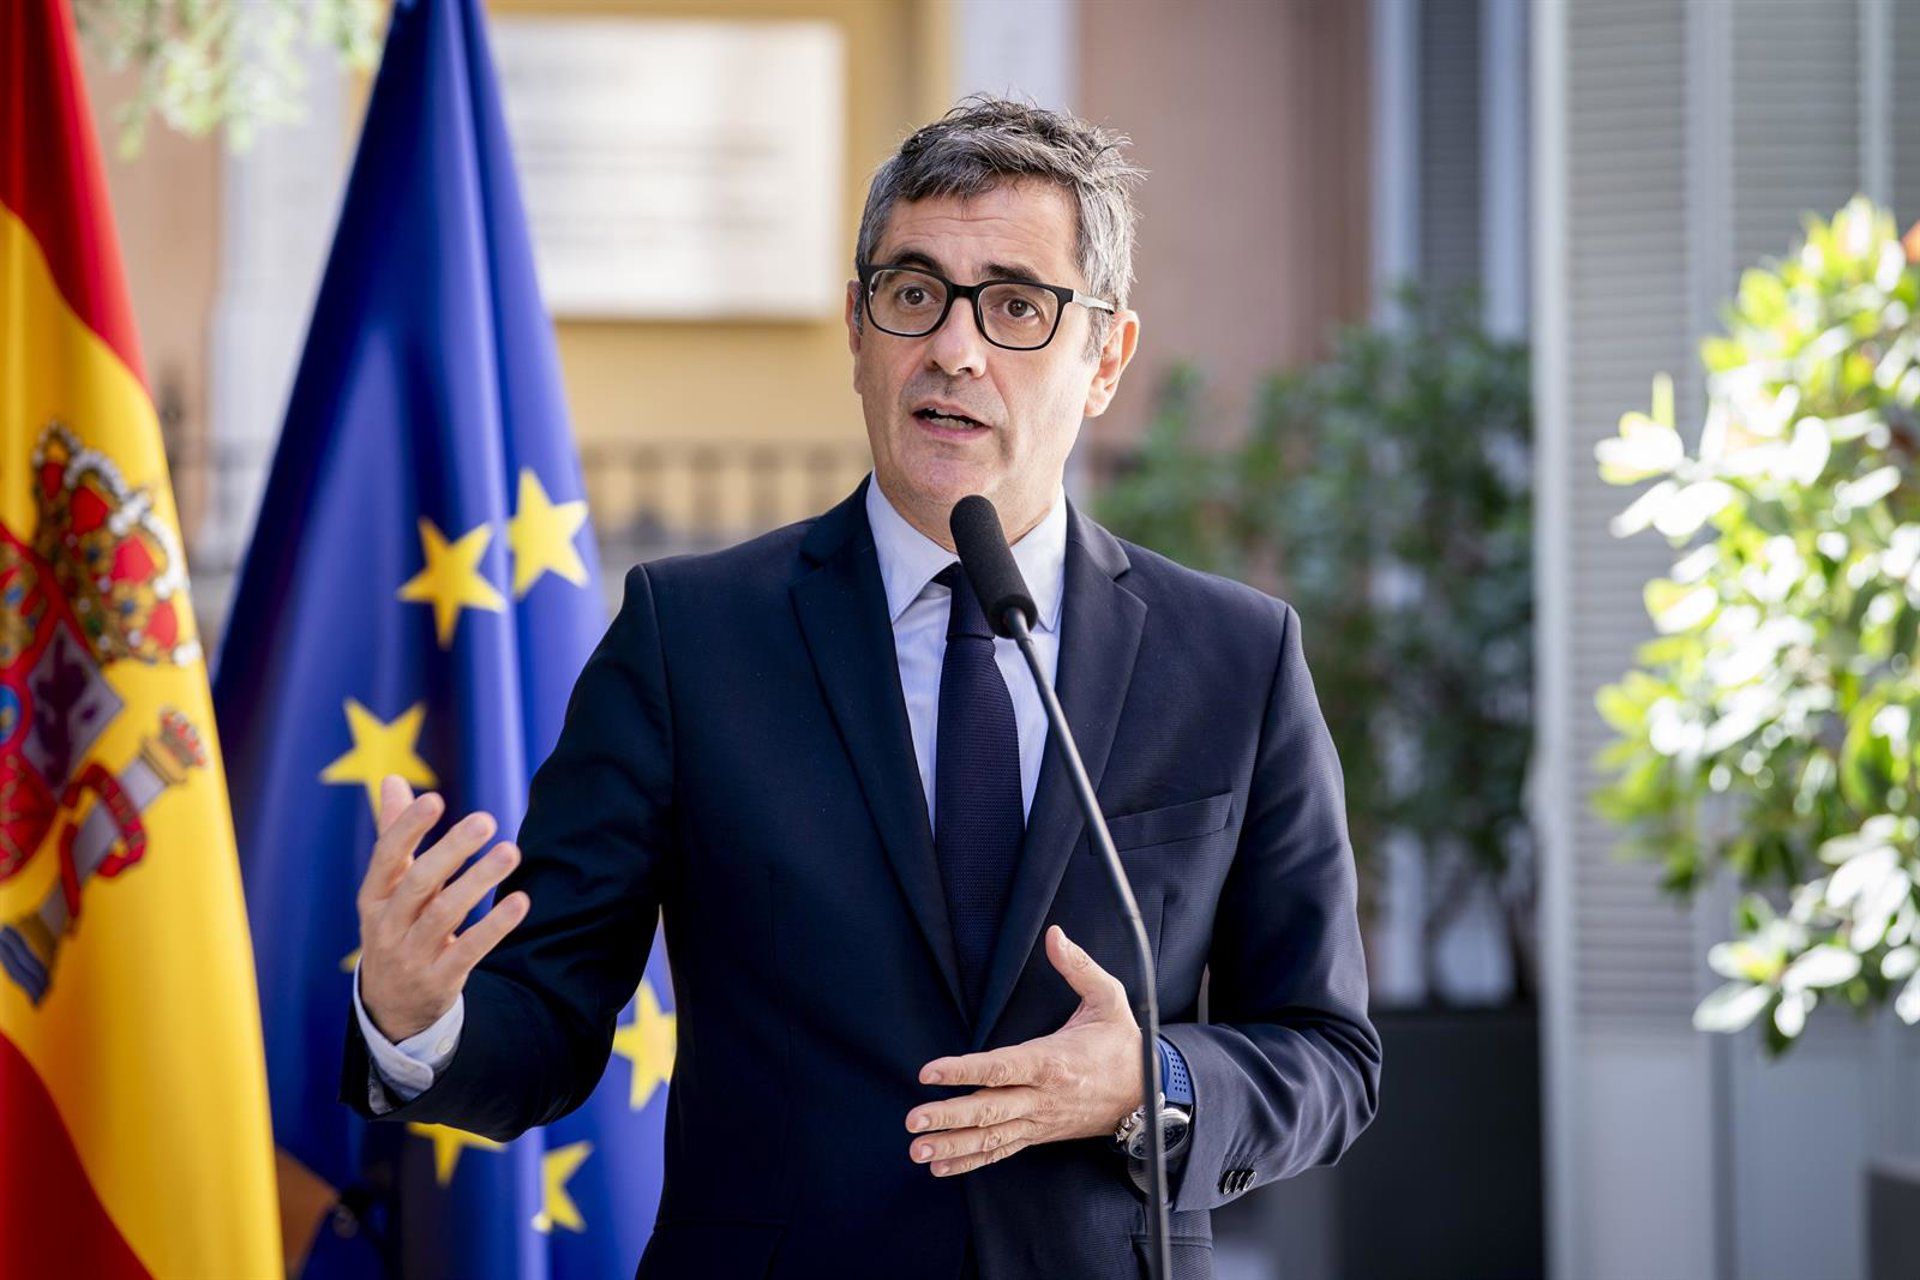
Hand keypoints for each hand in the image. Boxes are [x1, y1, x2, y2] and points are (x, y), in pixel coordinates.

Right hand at [356, 774, 530, 1042]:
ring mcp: (411, 955)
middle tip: (486, 819)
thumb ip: (394, 834)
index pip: (386, 857)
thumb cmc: (395, 927)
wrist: (391, 1005)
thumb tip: (393, 779)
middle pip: (418, 883)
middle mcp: (387, 925)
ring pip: (444, 914)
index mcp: (373, 897)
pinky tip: (521, 901)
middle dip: (452, 850)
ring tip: (511, 852)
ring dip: (479, 881)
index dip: (408, 829)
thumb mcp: (387, 887)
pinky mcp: (439, 980)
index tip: (435, 799)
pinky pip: (468, 951)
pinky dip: (494, 926)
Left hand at [904, 925, 1142, 1176]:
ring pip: (991, 1138)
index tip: (929, 1071)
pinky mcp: (1039, 1134)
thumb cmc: (1122, 1042)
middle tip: (913, 1121)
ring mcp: (1039, 1120)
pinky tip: (941, 1168)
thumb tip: (1055, 934)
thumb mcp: (1109, 998)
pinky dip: (971, 1162)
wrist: (1146, 1093)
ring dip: (953, 1147)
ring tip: (918, 1151)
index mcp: (1053, 1062)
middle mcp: (1042, 1097)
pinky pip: (1002, 1152)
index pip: (1002, 1068)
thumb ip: (1079, 966)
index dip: (964, 1070)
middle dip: (949, 1117)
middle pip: (990, 1109)